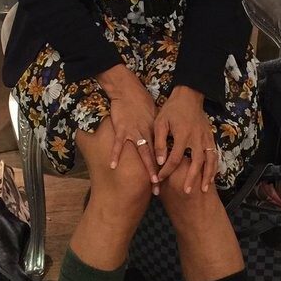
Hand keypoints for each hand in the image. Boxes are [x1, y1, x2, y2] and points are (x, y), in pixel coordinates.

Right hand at [97, 65, 159, 190]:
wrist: (128, 91)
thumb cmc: (140, 103)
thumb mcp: (152, 117)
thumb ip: (155, 132)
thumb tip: (160, 144)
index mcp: (154, 132)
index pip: (161, 153)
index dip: (164, 167)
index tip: (168, 180)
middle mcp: (147, 134)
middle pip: (154, 157)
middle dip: (157, 173)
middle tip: (160, 188)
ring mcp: (134, 132)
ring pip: (143, 153)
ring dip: (147, 167)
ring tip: (150, 182)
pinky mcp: (122, 129)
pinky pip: (119, 144)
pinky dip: (116, 154)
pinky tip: (113, 166)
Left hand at [153, 86, 217, 194]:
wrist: (189, 96)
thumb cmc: (172, 110)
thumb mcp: (160, 123)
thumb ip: (160, 142)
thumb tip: (160, 161)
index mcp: (182, 135)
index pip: (174, 158)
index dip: (166, 171)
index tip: (159, 179)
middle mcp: (196, 138)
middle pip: (195, 163)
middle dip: (192, 178)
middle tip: (187, 192)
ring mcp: (206, 138)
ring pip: (209, 160)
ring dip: (207, 176)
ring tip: (204, 190)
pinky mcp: (210, 138)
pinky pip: (214, 155)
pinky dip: (214, 167)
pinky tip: (211, 177)